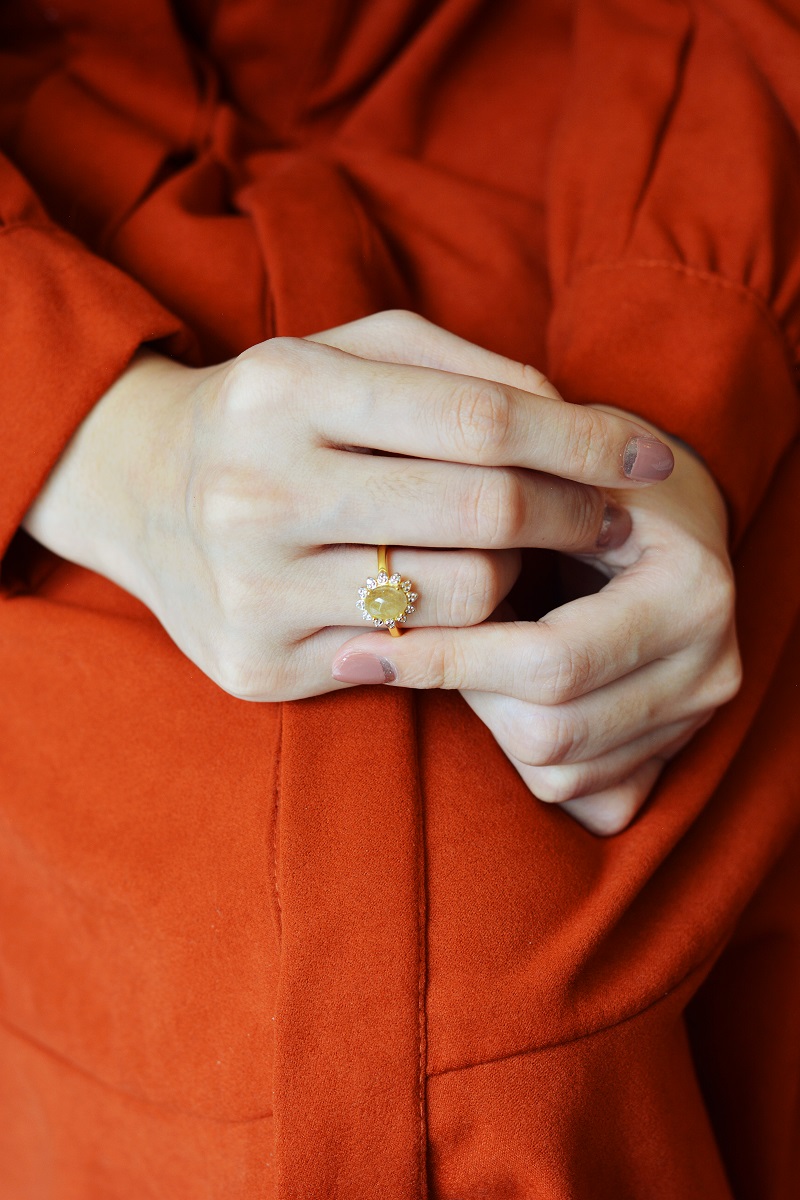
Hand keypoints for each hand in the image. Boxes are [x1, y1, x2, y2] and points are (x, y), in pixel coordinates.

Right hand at [22, 312, 670, 702]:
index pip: (483, 420)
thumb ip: (461, 368)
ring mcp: (252, 590)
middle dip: (576, 514)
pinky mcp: (257, 665)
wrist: (139, 494)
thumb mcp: (347, 353)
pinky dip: (459, 631)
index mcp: (284, 391)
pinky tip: (452, 602)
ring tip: (506, 553)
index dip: (585, 442)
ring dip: (517, 576)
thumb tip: (574, 419)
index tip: (649, 456)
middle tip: (610, 517)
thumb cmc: (274, 415)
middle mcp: (258, 492)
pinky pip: (412, 659)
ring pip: (464, 598)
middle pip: (484, 512)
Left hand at [332, 405, 740, 836]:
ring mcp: (699, 717)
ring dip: (489, 720)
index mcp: (691, 591)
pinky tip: (505, 695)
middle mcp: (711, 665)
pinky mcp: (676, 752)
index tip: (361, 649)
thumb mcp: (544, 474)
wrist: (665, 511)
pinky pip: (581, 793)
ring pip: (556, 770)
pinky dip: (524, 753)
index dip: (448, 658)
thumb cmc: (588, 479)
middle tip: (414, 647)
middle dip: (466, 691)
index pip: (549, 659)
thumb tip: (383, 581)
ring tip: (468, 656)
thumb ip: (485, 511)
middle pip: (548, 731)